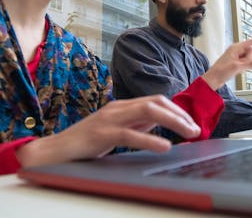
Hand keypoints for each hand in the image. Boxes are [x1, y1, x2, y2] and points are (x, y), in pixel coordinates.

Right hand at [16, 95, 200, 167]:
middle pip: (156, 102)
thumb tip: (160, 123)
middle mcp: (118, 107)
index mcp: (123, 106)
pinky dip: (149, 140)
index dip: (177, 110)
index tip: (191, 124)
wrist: (56, 150)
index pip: (156, 101)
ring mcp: (109, 119)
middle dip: (179, 114)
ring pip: (147, 112)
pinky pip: (129, 134)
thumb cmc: (86, 142)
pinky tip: (164, 146)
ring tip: (188, 133)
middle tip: (195, 130)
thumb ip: (136, 124)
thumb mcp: (117, 130)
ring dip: (172, 121)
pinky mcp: (101, 134)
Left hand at [202, 36, 251, 90]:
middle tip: (239, 66)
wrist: (213, 80)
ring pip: (250, 59)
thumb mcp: (238, 67)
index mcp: (236, 47)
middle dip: (250, 59)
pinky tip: (236, 71)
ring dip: (247, 65)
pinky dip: (244, 68)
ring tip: (236, 69)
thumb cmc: (222, 72)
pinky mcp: (237, 63)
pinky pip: (246, 64)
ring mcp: (237, 57)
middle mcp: (237, 50)